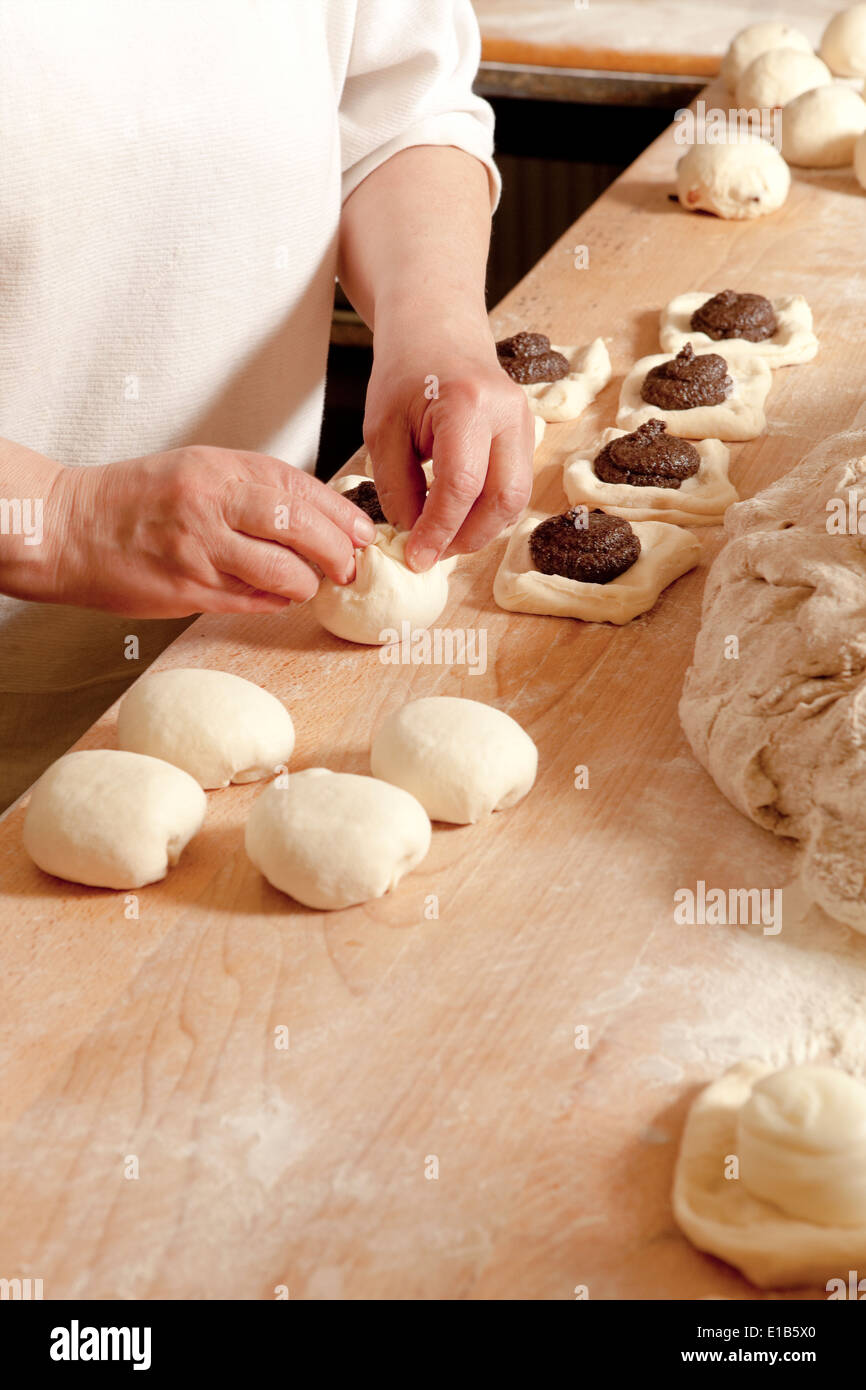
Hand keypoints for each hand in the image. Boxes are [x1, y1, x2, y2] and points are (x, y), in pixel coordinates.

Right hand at [26, 446, 377, 616]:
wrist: (70, 528)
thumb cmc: (135, 499)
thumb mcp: (197, 469)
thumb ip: (254, 487)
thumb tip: (318, 515)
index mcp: (218, 468)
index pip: (299, 488)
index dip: (341, 514)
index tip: (362, 532)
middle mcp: (211, 504)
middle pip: (301, 529)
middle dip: (336, 553)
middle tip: (347, 567)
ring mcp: (199, 550)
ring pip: (284, 574)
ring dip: (306, 585)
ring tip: (304, 584)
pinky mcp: (188, 590)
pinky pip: (253, 602)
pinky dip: (274, 602)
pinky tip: (274, 596)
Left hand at [362, 321, 533, 571]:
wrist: (437, 330)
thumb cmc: (404, 373)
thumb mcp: (382, 429)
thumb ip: (396, 486)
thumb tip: (412, 535)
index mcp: (468, 404)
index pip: (461, 485)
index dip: (438, 529)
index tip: (415, 556)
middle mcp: (508, 413)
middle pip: (504, 498)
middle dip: (467, 537)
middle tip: (431, 553)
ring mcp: (526, 423)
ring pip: (516, 499)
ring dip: (481, 530)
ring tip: (443, 539)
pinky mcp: (527, 436)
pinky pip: (515, 488)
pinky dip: (488, 513)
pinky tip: (458, 518)